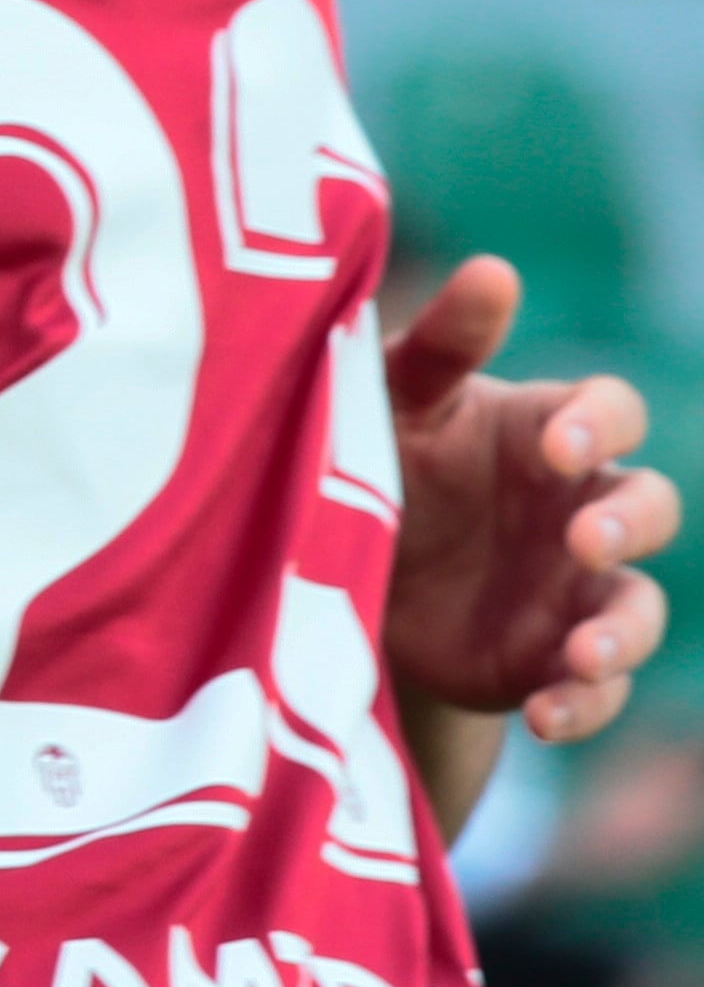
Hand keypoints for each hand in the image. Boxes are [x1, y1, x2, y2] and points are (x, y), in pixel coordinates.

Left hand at [384, 255, 676, 739]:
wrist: (335, 568)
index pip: (610, 411)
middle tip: (585, 539)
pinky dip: (584, 704)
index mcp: (546, 430)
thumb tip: (494, 269)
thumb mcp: (392, 399)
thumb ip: (443, 345)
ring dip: (621, 633)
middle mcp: (577, 507)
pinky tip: (548, 717)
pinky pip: (597, 688)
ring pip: (636, 608)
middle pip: (650, 506)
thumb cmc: (376, 454)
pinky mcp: (549, 660)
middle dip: (628, 523)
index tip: (560, 445)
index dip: (601, 425)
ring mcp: (573, 589)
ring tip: (582, 655)